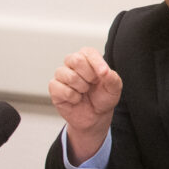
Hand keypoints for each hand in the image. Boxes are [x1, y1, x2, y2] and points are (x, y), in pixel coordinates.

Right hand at [49, 47, 122, 162]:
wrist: (95, 116)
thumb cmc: (103, 98)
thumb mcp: (114, 88)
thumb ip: (112, 78)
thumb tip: (105, 71)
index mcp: (88, 58)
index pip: (88, 52)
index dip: (96, 62)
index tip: (104, 74)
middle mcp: (73, 63)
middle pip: (75, 59)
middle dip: (88, 75)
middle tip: (93, 84)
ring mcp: (62, 75)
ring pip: (68, 75)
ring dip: (81, 87)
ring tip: (84, 92)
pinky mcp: (54, 87)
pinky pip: (61, 88)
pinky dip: (73, 97)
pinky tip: (76, 99)